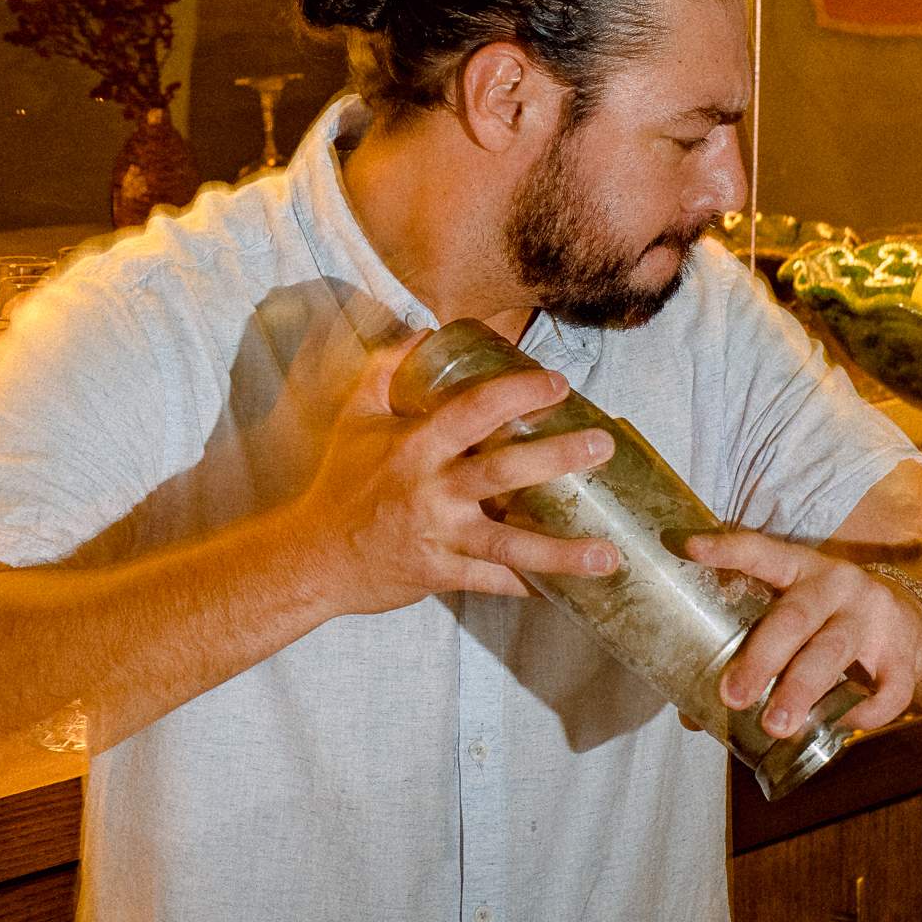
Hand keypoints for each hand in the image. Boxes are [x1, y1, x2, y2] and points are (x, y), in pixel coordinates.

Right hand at [291, 336, 621, 619]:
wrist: (312, 556)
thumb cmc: (339, 483)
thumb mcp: (355, 418)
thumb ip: (386, 370)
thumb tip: (425, 332)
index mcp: (414, 447)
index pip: (472, 412)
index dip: (517, 394)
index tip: (558, 384)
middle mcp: (430, 491)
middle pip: (503, 472)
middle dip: (557, 457)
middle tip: (602, 445)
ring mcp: (438, 537)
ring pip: (509, 544)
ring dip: (562, 551)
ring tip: (609, 554)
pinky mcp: (440, 575)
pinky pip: (492, 583)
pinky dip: (528, 586)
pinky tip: (565, 589)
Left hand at [684, 529, 921, 738]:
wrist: (910, 618)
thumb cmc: (828, 619)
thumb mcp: (796, 613)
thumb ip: (752, 648)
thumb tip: (692, 715)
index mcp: (800, 568)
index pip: (761, 552)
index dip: (727, 550)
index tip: (690, 549)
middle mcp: (836, 585)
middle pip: (794, 618)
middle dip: (761, 658)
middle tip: (732, 696)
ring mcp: (872, 617)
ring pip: (831, 653)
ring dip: (801, 691)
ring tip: (776, 726)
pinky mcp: (903, 653)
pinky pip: (885, 688)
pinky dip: (862, 712)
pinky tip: (841, 724)